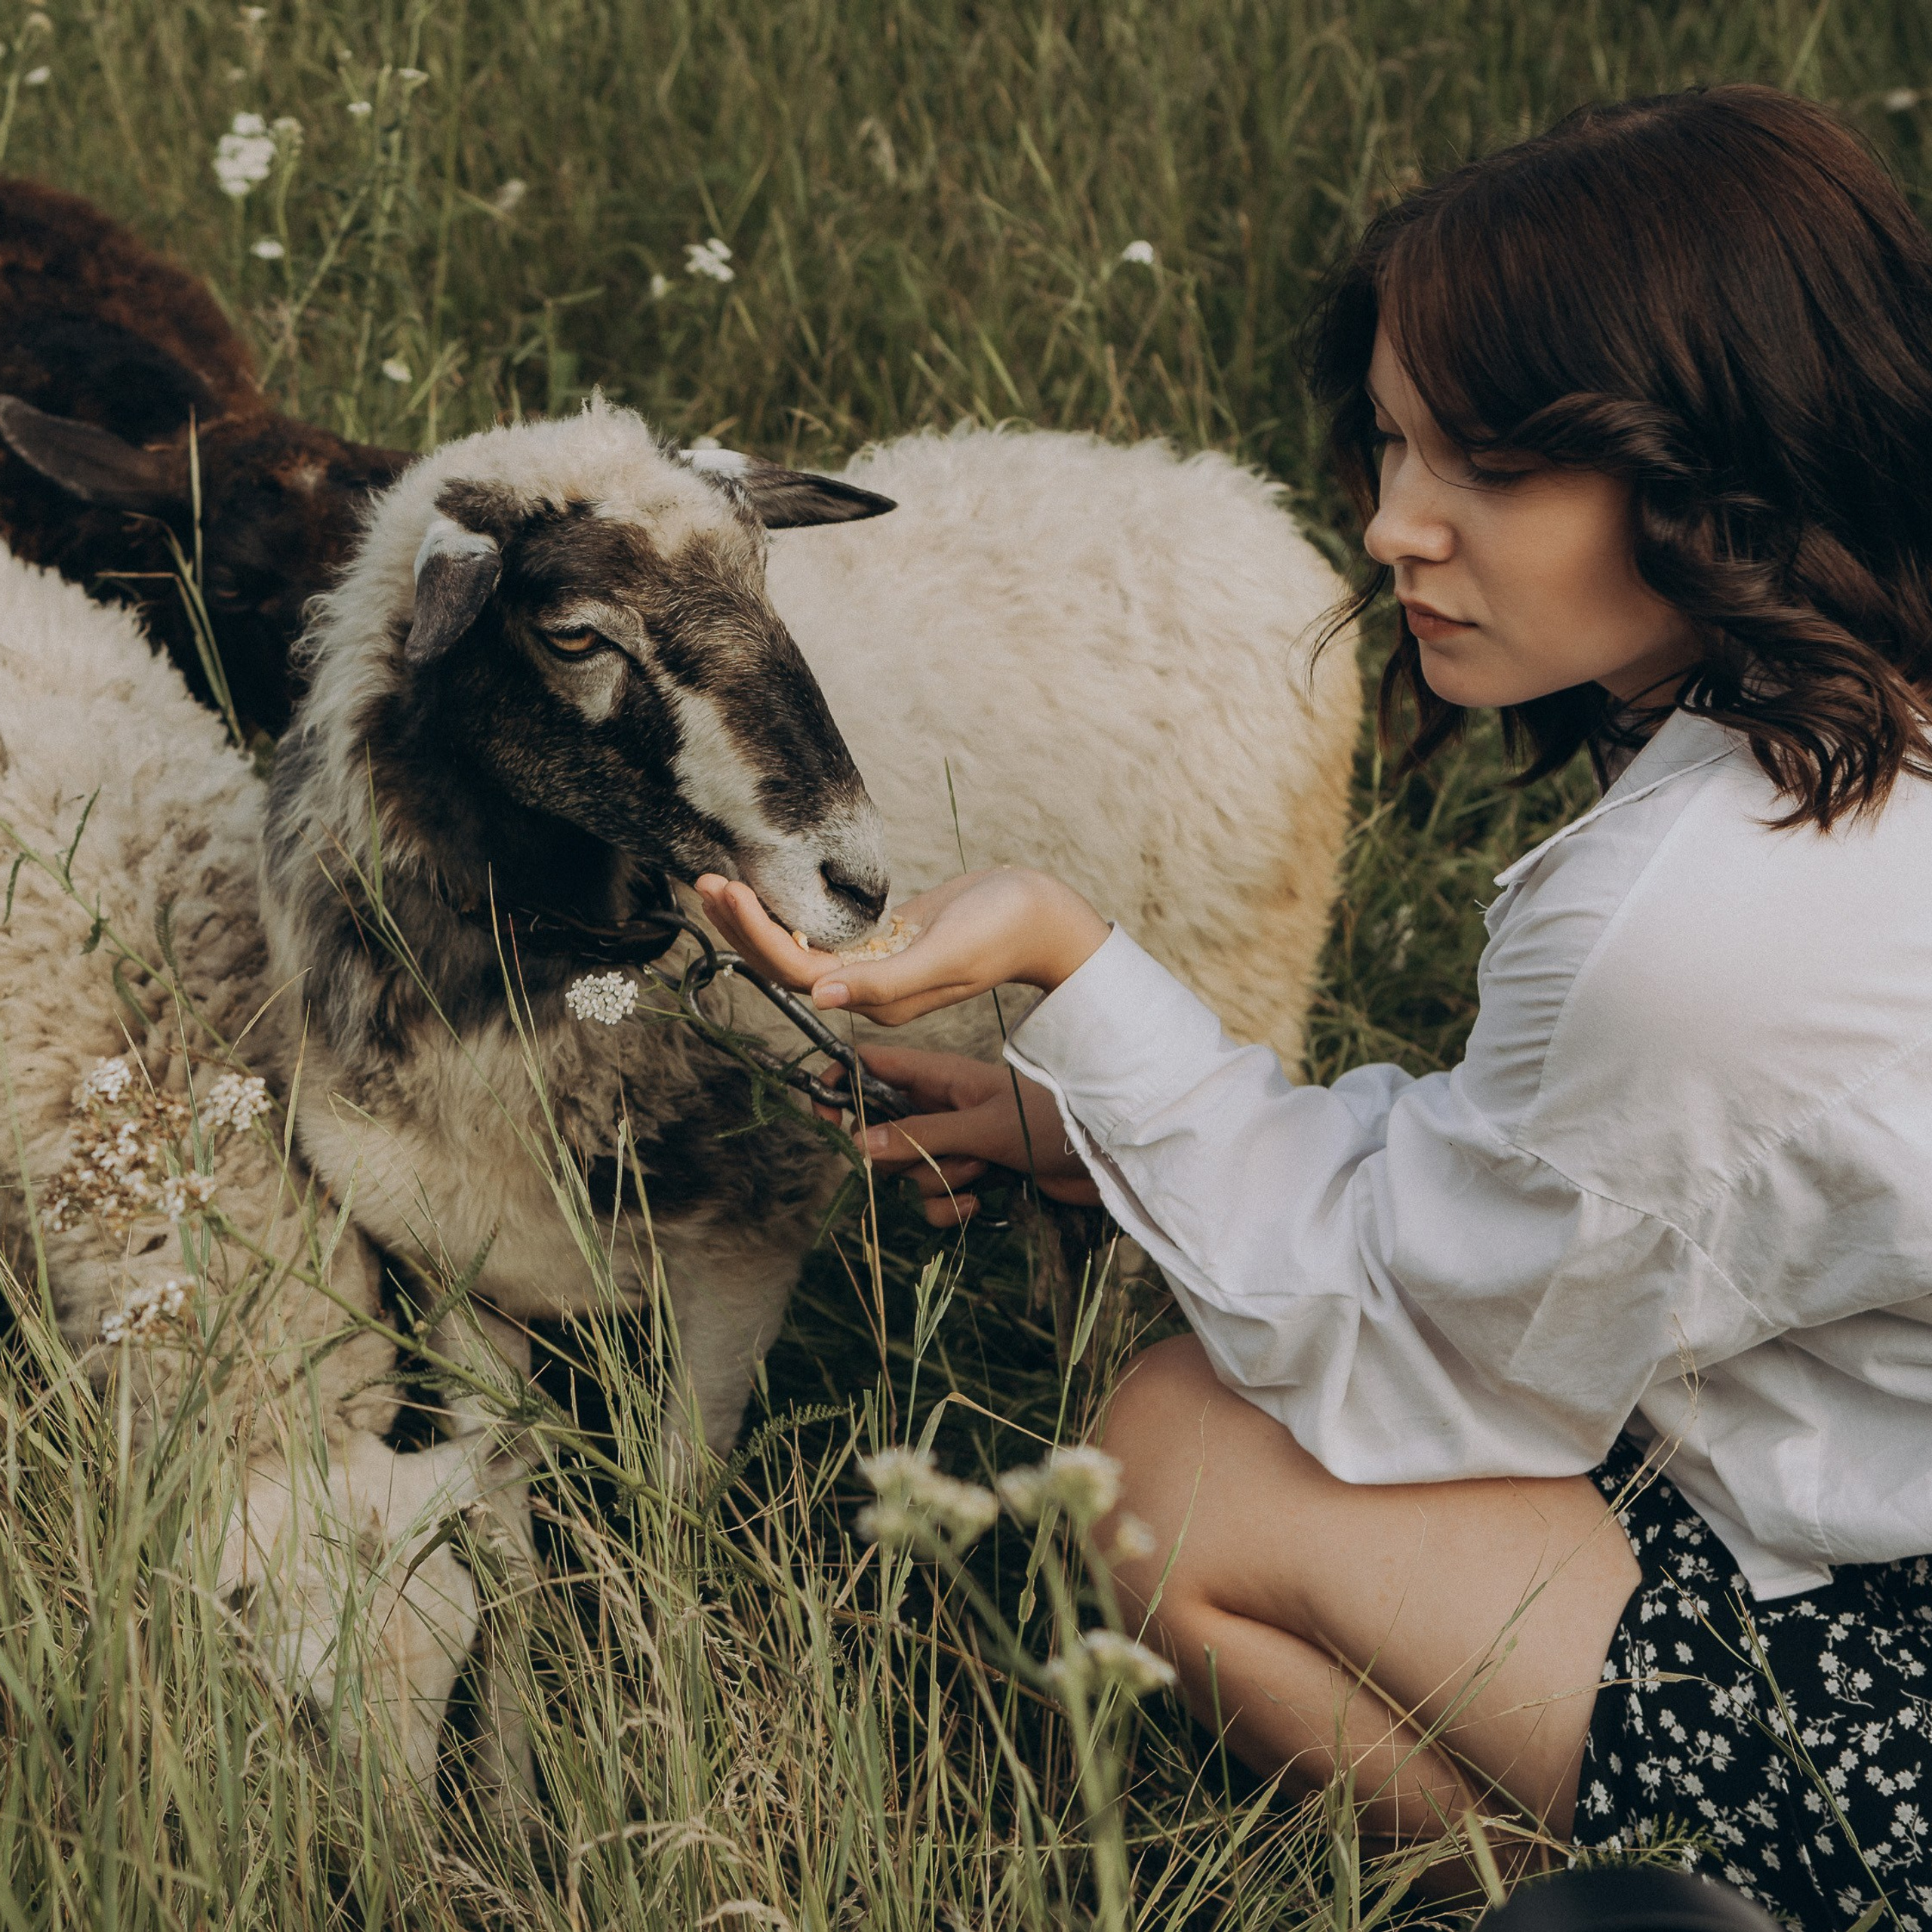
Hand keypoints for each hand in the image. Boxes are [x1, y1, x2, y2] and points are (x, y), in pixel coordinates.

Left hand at [694, 867, 1110, 1025]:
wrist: (1042, 913)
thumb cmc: (1003, 929)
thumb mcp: (945, 955)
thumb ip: (884, 982)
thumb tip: (819, 996)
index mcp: (878, 1001)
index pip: (798, 972)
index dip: (757, 936)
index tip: (729, 892)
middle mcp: (867, 990)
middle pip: (786, 963)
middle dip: (743, 925)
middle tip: (706, 881)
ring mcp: (873, 966)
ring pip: (798, 946)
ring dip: (758, 917)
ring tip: (720, 881)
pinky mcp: (881, 940)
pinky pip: (821, 930)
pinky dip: (789, 909)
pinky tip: (767, 885)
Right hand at [833, 1044, 1100, 1226]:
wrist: (1106, 1157)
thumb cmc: (1050, 1122)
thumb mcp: (980, 1127)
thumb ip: (920, 1135)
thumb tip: (857, 1144)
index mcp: (939, 1075)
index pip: (870, 1066)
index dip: (839, 1085)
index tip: (826, 1120)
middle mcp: (940, 1105)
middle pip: (881, 1131)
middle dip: (901, 1155)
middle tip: (937, 1154)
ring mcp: (955, 1141)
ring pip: (908, 1171)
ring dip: (937, 1182)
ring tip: (980, 1171)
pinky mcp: (971, 1175)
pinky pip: (933, 1199)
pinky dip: (950, 1206)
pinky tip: (981, 1202)